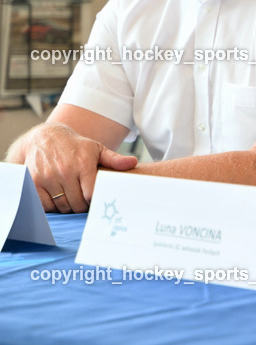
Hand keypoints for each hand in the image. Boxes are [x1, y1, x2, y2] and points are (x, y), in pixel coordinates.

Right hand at [10, 123, 136, 212]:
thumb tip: (133, 163)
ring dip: (67, 207)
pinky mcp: (33, 182)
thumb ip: (115, 159)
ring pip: (61, 206)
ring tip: (72, 199)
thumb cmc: (75, 146)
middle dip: (82, 206)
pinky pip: (45, 205)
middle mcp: (64, 171)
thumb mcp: (97, 149)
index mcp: (82, 164)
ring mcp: (47, 177)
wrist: (44, 138)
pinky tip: (58, 198)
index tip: (96, 200)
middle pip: (76, 204)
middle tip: (84, 202)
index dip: (94, 202)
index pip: (91, 195)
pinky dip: (51, 206)